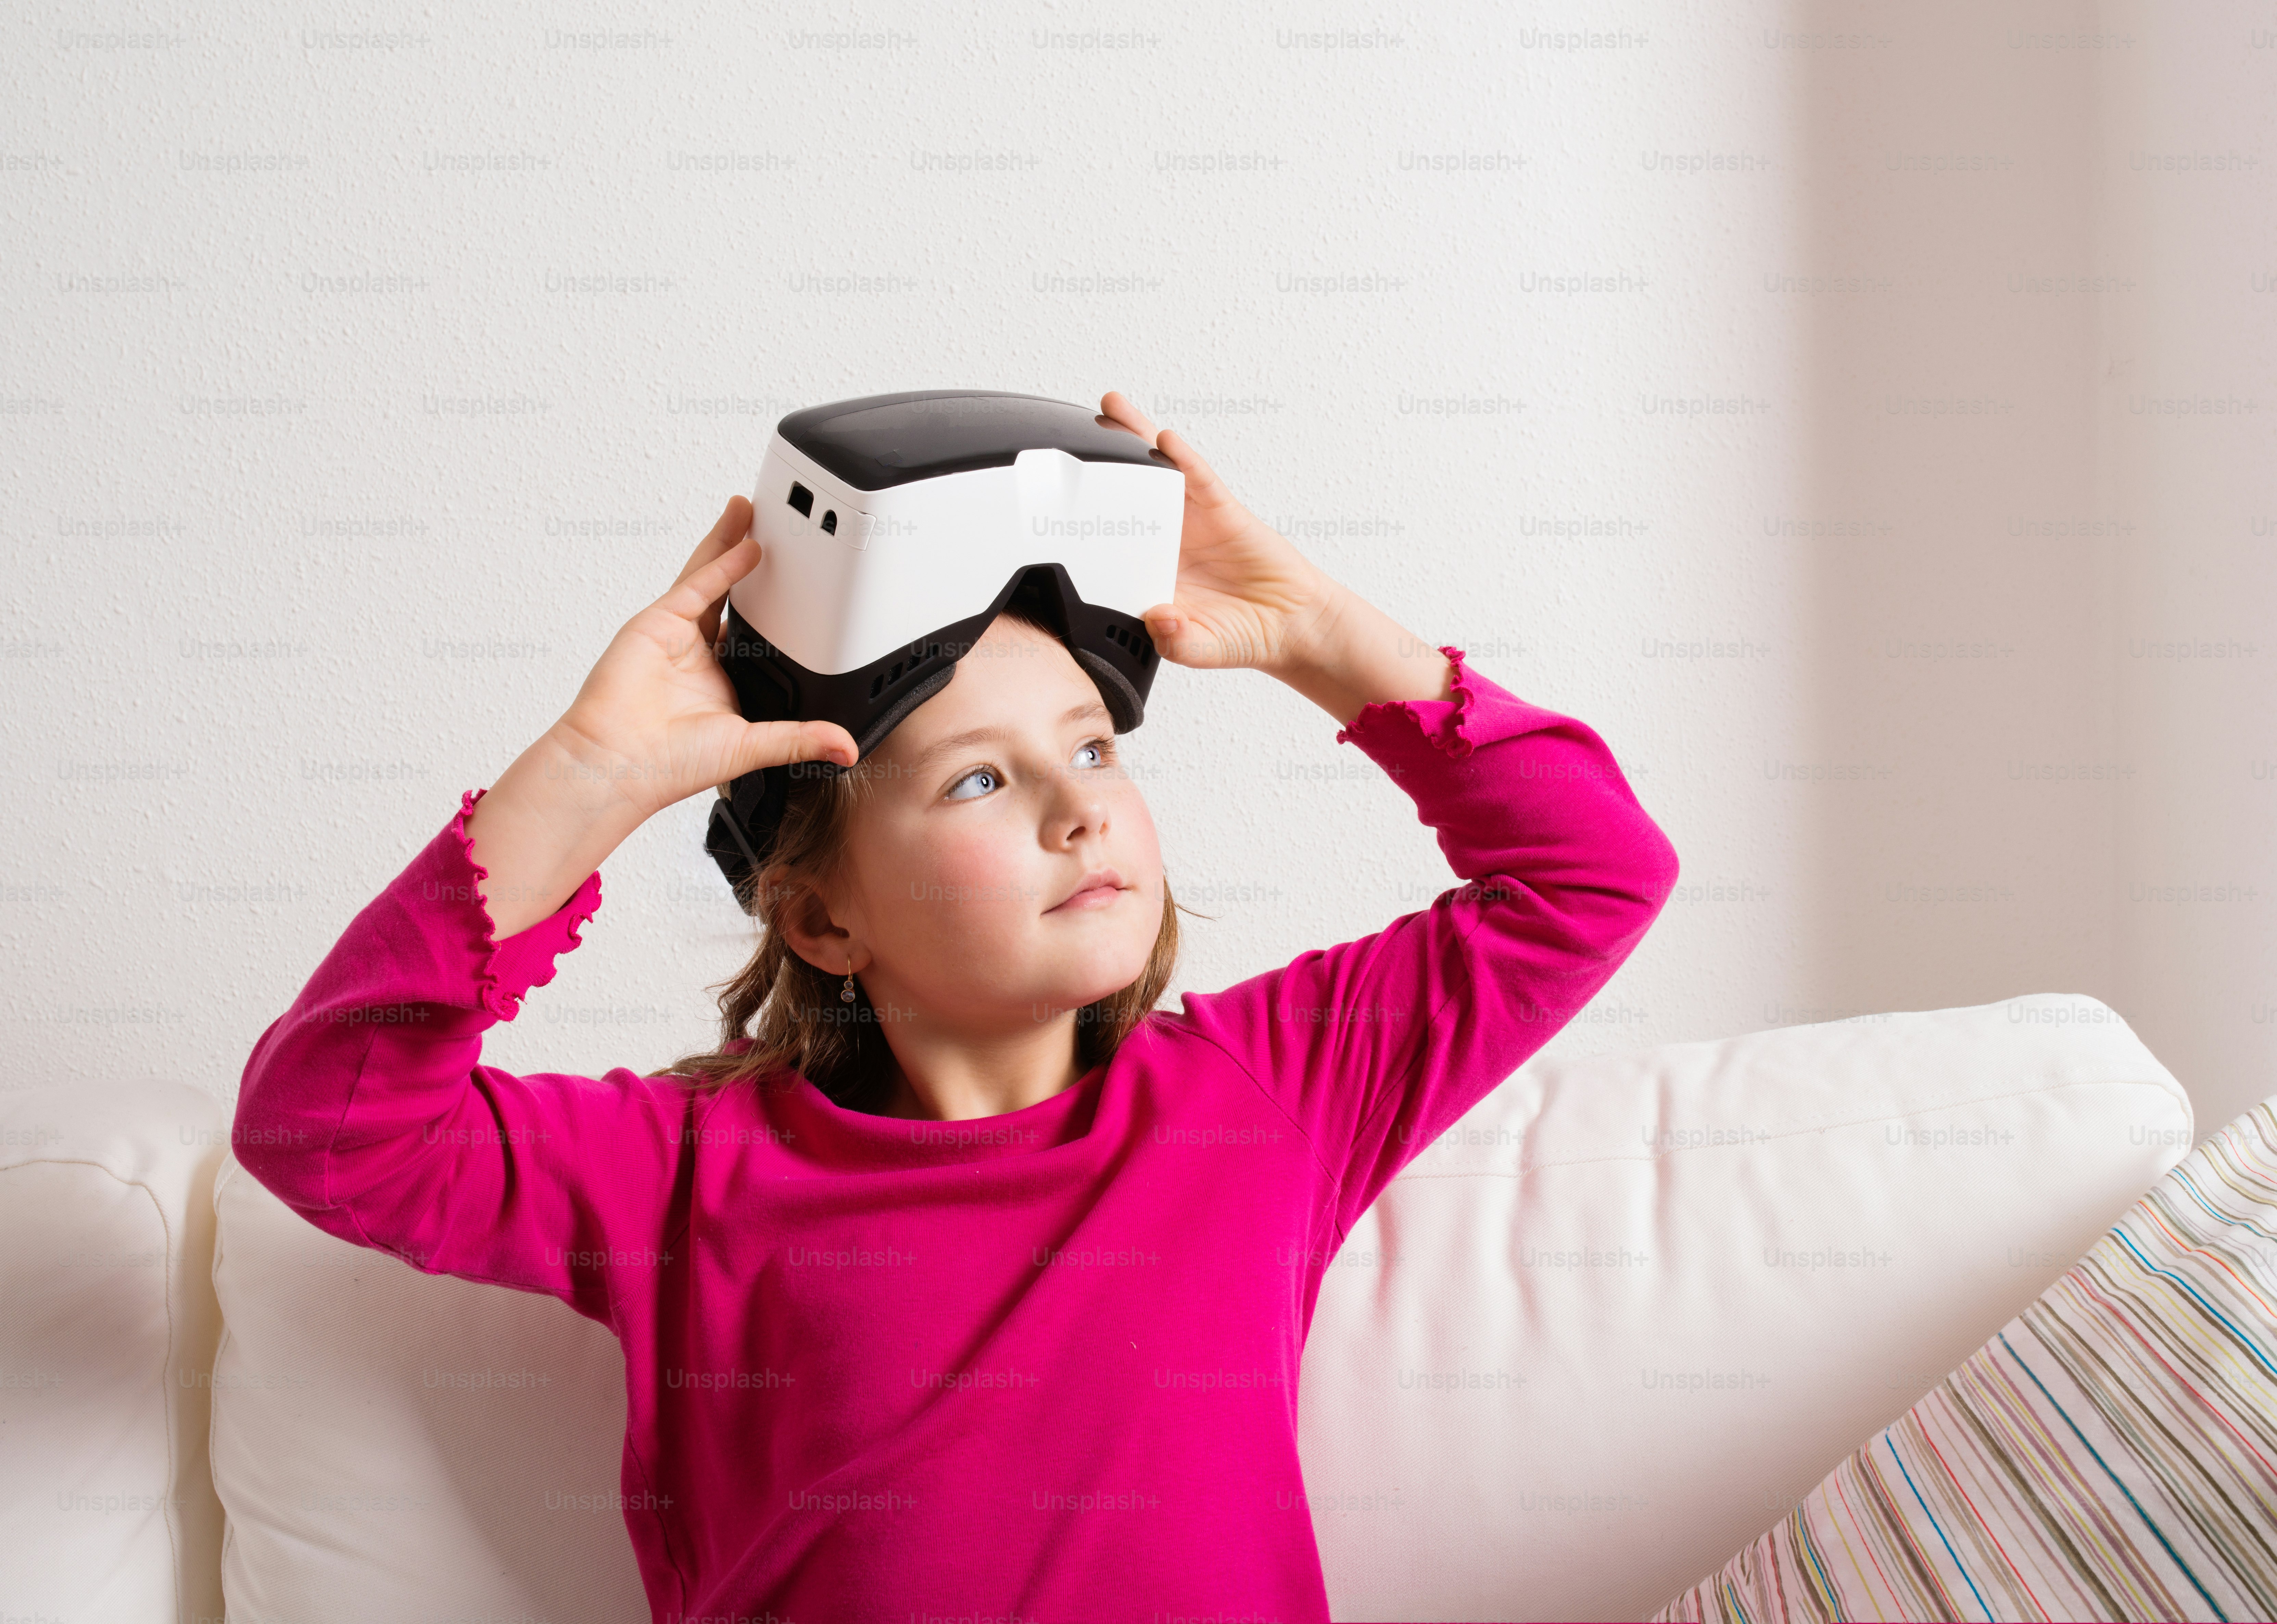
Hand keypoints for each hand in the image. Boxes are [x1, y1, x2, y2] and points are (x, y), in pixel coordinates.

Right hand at [551, 495, 858, 825]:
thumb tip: (846, 748)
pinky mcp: (657, 623)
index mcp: (722, 681)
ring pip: (711, 579)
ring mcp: (676, 635)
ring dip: (731, 544)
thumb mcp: (753, 748)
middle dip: (749, 562)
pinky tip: (747, 546)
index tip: (799, 589)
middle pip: (730, 595)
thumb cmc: (667, 764)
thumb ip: (800, 739)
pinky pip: (698, 585)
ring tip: (754, 514)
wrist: (617, 764)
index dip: (774, 611)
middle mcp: (698, 655)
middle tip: (777, 532)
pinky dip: (722, 564)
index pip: (754, 635)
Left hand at [1096, 391, 1451, 726]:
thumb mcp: (1200, 648)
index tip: (1054, 503)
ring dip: (1135, 441)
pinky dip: (1183, 458)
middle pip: (1125, 492)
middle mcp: (1165, 539)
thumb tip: (1159, 620)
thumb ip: (1177, 641)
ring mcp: (1192, 521)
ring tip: (1111, 410)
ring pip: (1157, 473)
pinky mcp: (1222, 510)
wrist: (1291, 624)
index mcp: (1148, 571)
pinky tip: (1166, 439)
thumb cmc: (1241, 635)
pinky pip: (1199, 479)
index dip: (1084, 518)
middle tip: (1069, 433)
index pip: (1109, 539)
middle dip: (1099, 463)